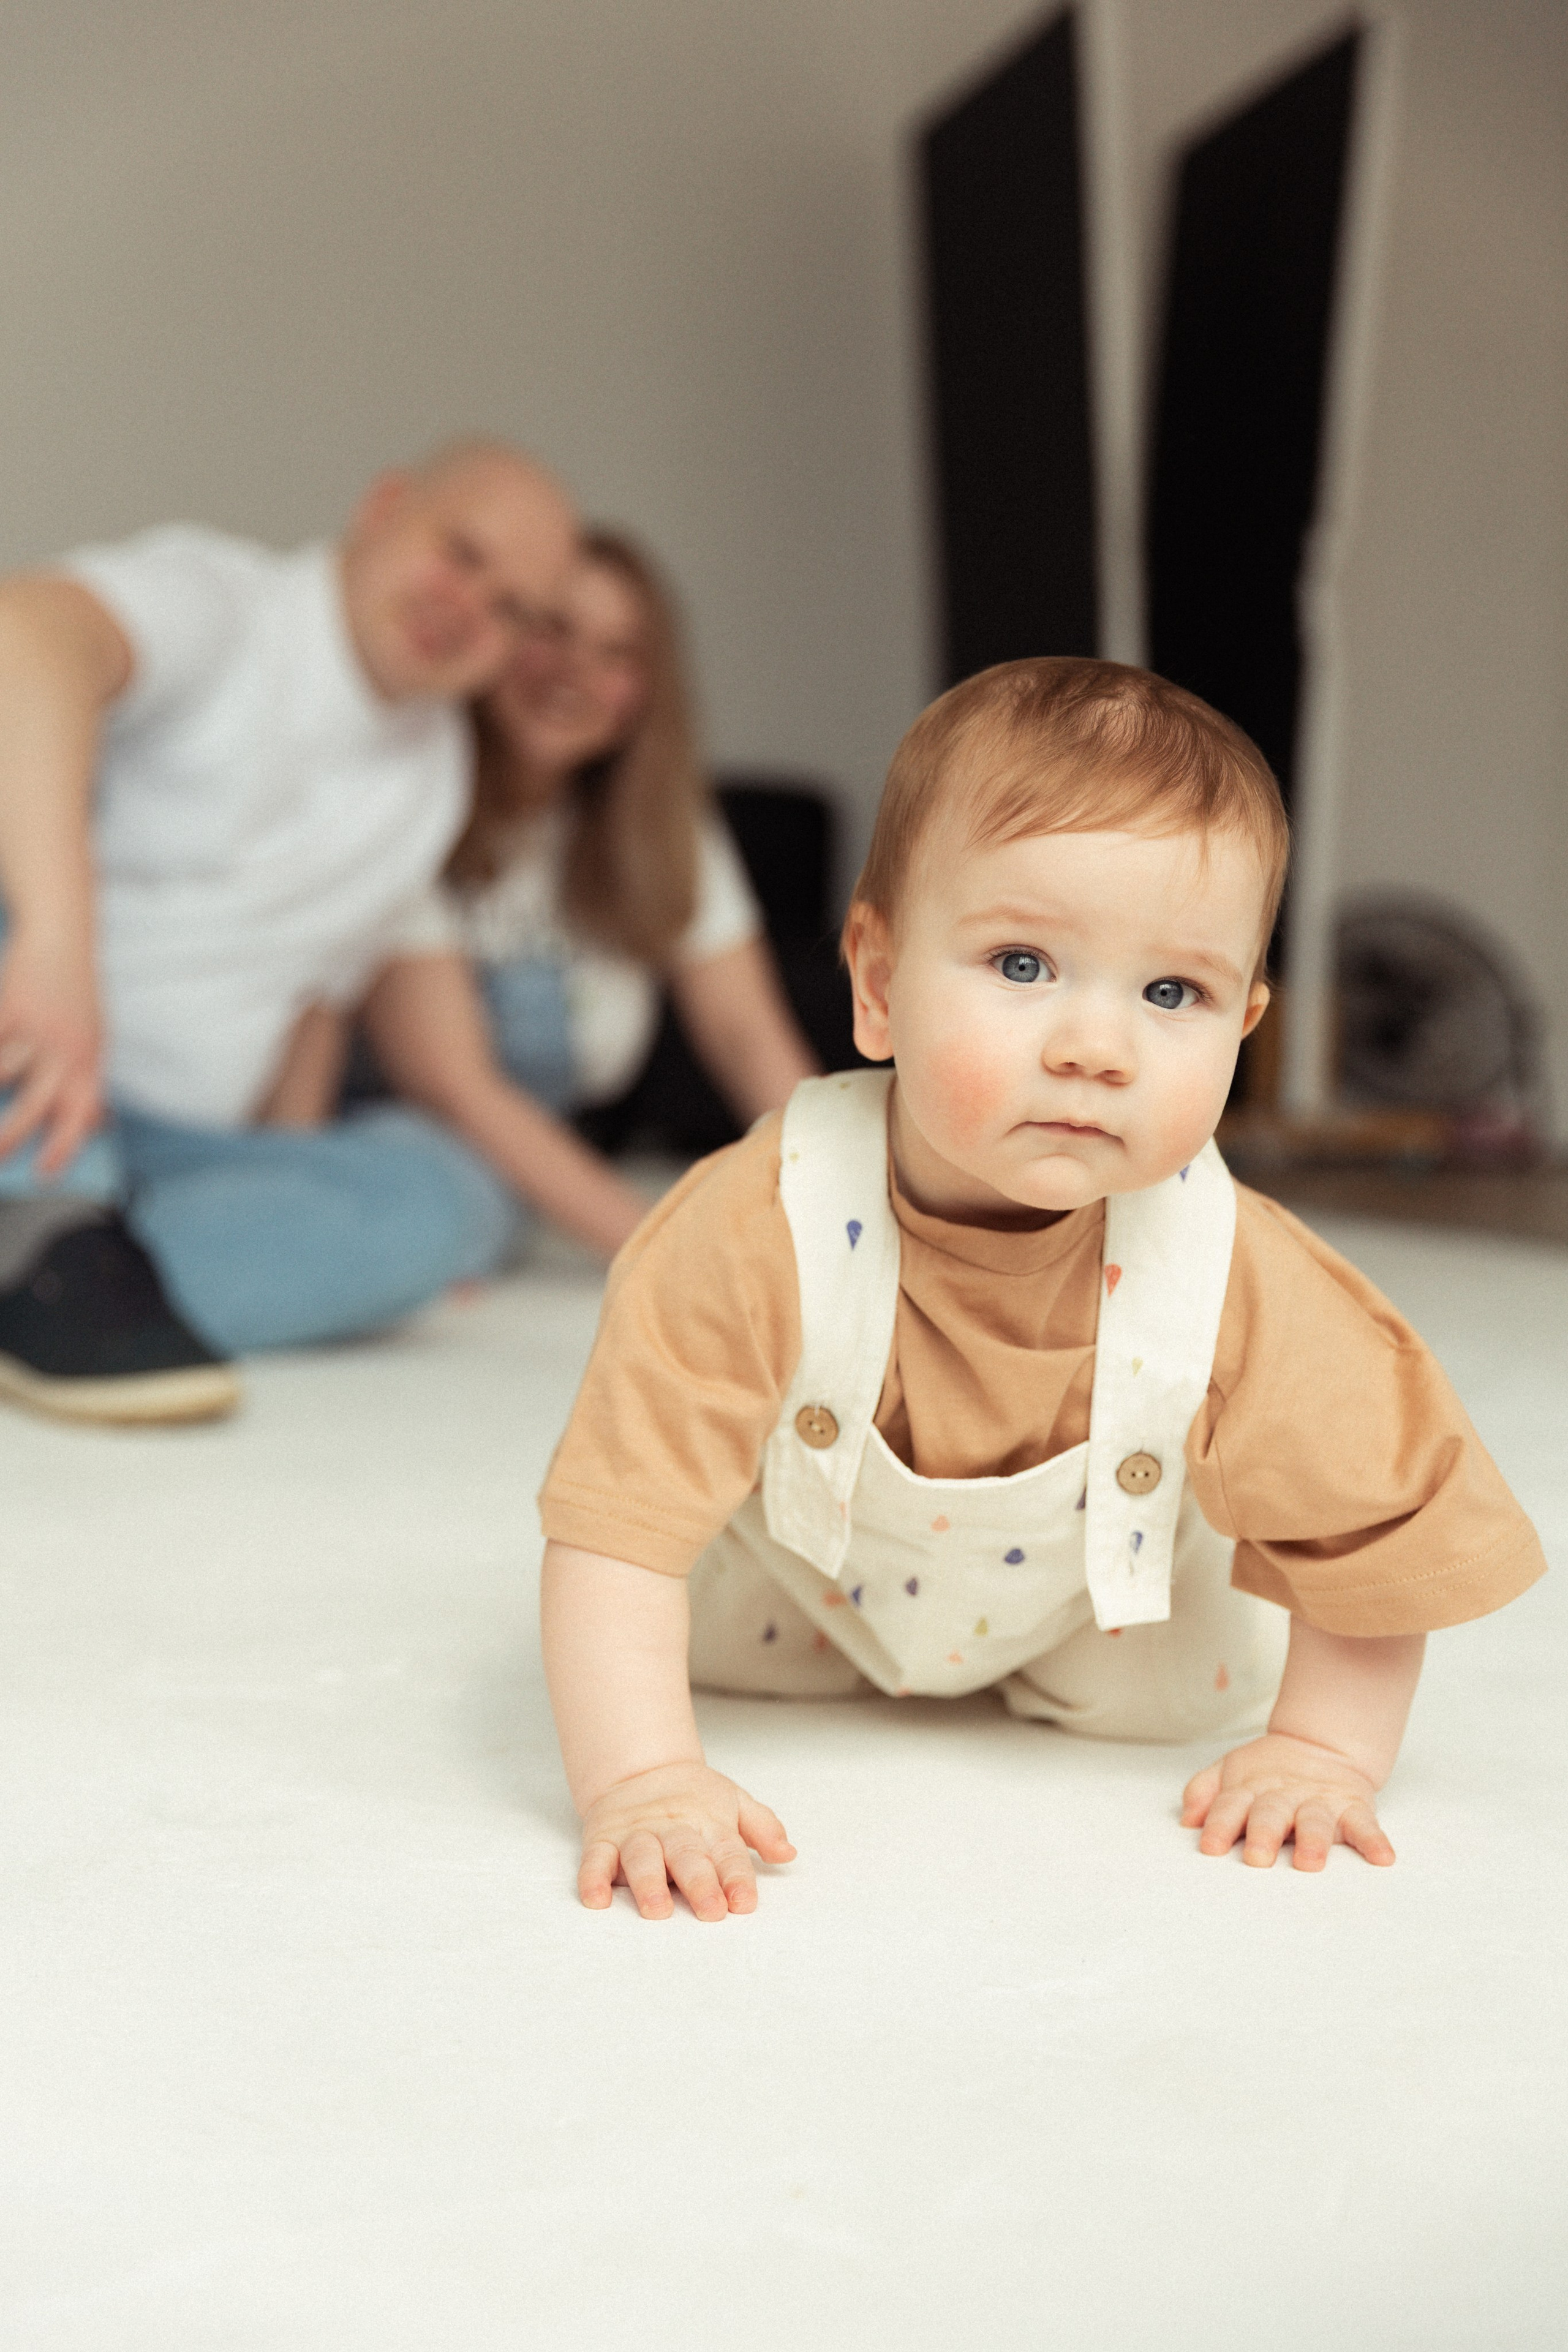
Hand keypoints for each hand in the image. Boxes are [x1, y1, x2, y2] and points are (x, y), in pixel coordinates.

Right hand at [0, 931, 103, 1174]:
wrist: (63, 939)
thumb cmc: (78, 997)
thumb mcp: (97, 1039)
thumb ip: (90, 1080)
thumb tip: (95, 1124)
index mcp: (90, 1061)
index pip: (81, 1114)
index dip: (63, 1148)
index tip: (44, 1174)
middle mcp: (67, 1048)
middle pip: (36, 1105)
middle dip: (10, 1137)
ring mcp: (36, 1027)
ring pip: (2, 1073)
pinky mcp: (10, 1006)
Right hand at [578, 1759, 795, 1920]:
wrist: (639, 1767)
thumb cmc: (693, 1798)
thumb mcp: (733, 1802)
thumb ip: (762, 1828)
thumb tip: (788, 1854)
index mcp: (708, 1824)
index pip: (727, 1852)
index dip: (736, 1877)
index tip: (745, 1902)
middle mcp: (673, 1830)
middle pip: (687, 1856)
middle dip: (700, 1883)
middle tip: (711, 1910)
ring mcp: (636, 1834)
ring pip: (641, 1858)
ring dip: (648, 1883)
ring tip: (657, 1909)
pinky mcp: (603, 1839)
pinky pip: (595, 1859)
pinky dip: (592, 1878)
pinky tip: (596, 1899)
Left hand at [1181, 1732, 1395, 1871]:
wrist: (1320, 1745)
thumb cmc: (1266, 1775)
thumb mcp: (1229, 1773)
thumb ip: (1203, 1791)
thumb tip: (1186, 1820)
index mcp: (1250, 1790)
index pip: (1230, 1807)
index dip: (1219, 1825)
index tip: (1210, 1847)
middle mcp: (1283, 1797)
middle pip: (1271, 1815)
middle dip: (1263, 1835)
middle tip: (1256, 1858)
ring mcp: (1319, 1802)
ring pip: (1315, 1821)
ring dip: (1314, 1842)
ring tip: (1310, 1862)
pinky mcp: (1352, 1807)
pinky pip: (1365, 1825)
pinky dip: (1375, 1841)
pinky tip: (1383, 1858)